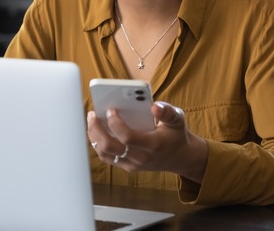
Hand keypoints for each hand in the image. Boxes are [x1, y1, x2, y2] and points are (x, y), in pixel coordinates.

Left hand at [87, 101, 207, 182]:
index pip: (127, 137)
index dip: (115, 123)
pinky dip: (99, 144)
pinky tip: (97, 131)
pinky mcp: (128, 167)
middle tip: (92, 114)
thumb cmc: (176, 135)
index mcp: (153, 145)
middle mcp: (141, 157)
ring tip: (92, 121)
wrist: (181, 158)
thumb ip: (167, 111)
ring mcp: (133, 165)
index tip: (110, 109)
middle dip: (97, 130)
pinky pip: (108, 158)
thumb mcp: (177, 119)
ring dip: (95, 137)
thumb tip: (153, 106)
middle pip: (110, 147)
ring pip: (105, 154)